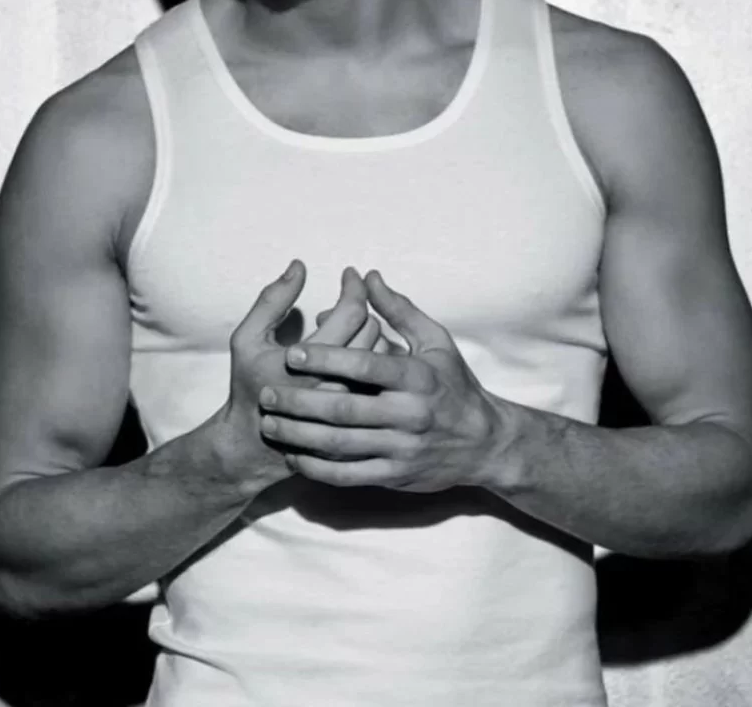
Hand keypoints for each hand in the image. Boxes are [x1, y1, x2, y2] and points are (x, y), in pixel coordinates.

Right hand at [217, 262, 369, 494]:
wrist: (256, 443)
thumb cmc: (249, 384)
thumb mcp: (247, 338)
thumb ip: (272, 300)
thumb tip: (299, 266)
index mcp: (309, 360)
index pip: (352, 311)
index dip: (354, 286)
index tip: (350, 274)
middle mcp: (338, 382)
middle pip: (372, 329)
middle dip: (359, 308)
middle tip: (340, 306)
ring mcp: (352, 402)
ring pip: (381, 353)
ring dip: (367, 332)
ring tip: (343, 331)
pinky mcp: (361, 415)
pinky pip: (382, 377)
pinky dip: (372, 358)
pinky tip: (352, 355)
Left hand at [257, 270, 505, 491]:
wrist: (485, 444)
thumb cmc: (454, 384)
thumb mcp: (435, 341)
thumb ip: (398, 310)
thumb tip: (366, 276)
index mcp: (417, 377)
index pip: (365, 366)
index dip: (326, 360)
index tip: (291, 354)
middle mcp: (409, 415)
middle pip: (345, 409)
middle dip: (300, 402)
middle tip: (266, 395)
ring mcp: (402, 449)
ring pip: (341, 446)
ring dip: (300, 436)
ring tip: (270, 424)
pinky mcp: (395, 476)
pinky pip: (349, 476)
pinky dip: (318, 469)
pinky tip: (294, 456)